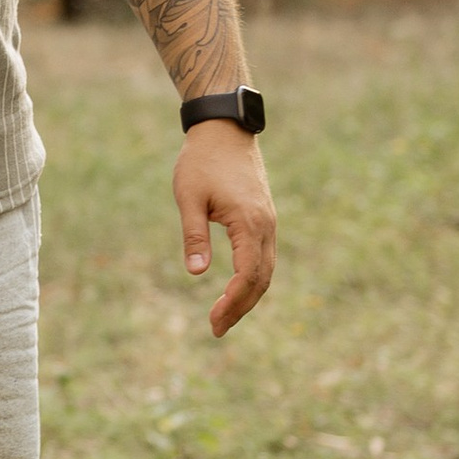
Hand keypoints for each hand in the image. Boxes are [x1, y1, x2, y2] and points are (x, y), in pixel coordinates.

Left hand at [176, 121, 276, 336]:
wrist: (225, 129)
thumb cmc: (202, 160)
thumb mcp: (189, 198)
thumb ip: (194, 236)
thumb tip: (197, 273)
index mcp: (249, 223)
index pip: (247, 275)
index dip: (232, 303)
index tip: (213, 322)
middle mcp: (266, 226)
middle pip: (261, 279)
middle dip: (241, 307)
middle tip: (216, 329)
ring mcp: (268, 222)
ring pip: (266, 270)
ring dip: (249, 296)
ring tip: (224, 316)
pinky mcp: (264, 218)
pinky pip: (264, 257)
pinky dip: (253, 278)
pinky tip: (236, 289)